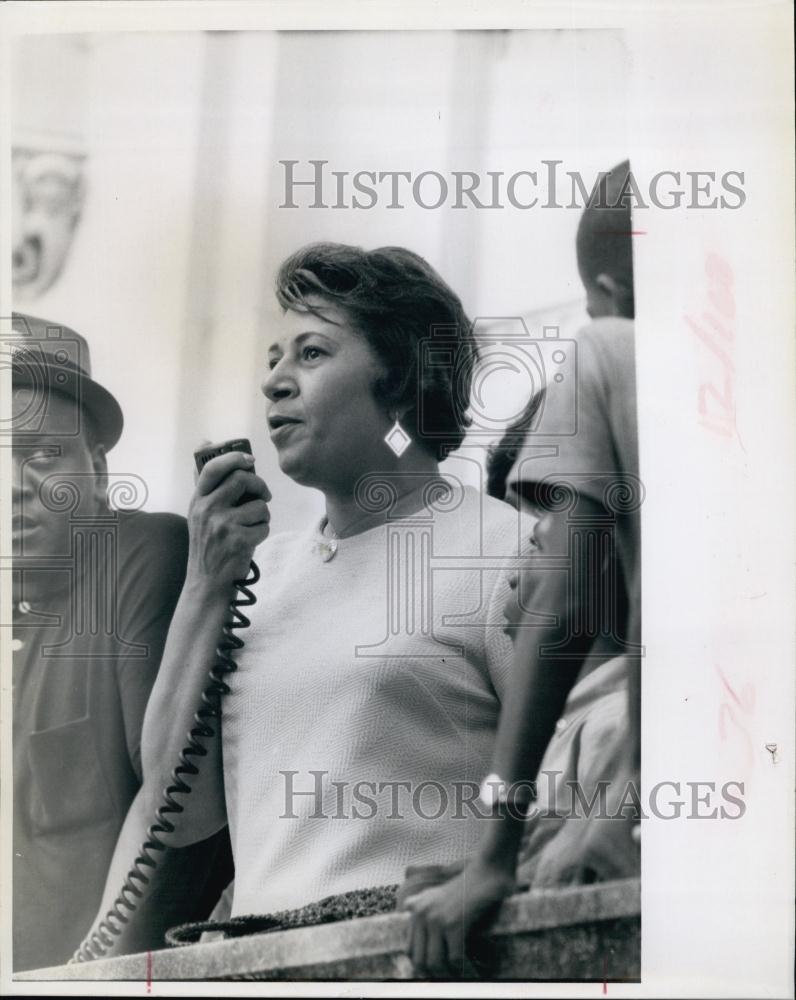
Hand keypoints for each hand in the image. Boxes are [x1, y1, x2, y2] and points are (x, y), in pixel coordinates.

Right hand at [187, 449, 270, 589]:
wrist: (206, 581)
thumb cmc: (208, 543)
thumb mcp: (198, 510)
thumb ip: (205, 480)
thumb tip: (205, 441)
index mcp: (198, 499)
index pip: (213, 467)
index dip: (234, 457)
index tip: (250, 460)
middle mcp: (207, 509)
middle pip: (243, 479)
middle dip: (260, 485)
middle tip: (263, 495)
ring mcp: (222, 526)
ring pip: (259, 505)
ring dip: (263, 514)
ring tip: (253, 524)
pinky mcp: (238, 541)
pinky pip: (264, 526)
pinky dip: (263, 532)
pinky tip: (251, 539)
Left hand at [401, 854, 515, 978]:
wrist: (486, 873)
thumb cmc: (465, 885)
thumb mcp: (436, 892)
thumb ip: (420, 902)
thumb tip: (406, 906)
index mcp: (416, 909)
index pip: (411, 950)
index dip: (422, 967)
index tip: (434, 975)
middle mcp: (422, 914)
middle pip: (420, 959)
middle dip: (434, 975)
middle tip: (447, 980)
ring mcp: (436, 920)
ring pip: (435, 963)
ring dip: (448, 976)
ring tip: (459, 979)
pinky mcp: (453, 925)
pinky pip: (455, 959)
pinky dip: (465, 970)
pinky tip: (473, 972)